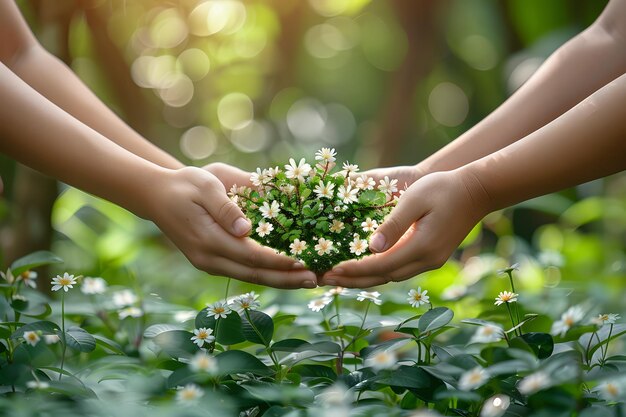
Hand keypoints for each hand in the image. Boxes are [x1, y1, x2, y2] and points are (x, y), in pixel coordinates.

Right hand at [148, 167, 317, 288]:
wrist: (156, 196)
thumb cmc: (185, 184)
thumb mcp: (206, 185)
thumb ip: (226, 208)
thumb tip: (246, 229)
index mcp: (208, 239)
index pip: (250, 256)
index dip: (278, 261)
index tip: (303, 262)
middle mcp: (208, 258)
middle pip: (253, 274)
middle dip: (286, 279)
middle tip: (315, 280)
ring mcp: (208, 264)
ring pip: (249, 277)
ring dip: (279, 280)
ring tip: (307, 280)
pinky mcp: (212, 262)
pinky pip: (243, 272)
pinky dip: (266, 274)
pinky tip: (286, 273)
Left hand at [320, 170, 489, 287]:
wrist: (476, 191)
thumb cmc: (443, 188)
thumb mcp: (414, 199)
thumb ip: (393, 224)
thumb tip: (372, 248)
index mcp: (422, 247)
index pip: (380, 266)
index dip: (354, 270)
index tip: (331, 270)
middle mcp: (426, 260)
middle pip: (383, 278)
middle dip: (353, 280)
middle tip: (324, 279)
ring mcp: (431, 261)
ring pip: (391, 277)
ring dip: (364, 279)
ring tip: (338, 277)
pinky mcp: (431, 257)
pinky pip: (399, 270)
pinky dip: (378, 272)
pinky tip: (363, 268)